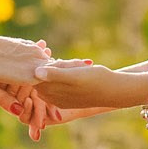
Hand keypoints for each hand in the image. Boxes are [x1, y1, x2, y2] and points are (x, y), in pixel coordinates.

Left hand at [31, 57, 147, 110]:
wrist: (114, 90)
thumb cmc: (95, 80)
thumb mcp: (75, 75)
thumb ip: (55, 74)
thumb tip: (36, 72)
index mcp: (51, 92)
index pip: (33, 76)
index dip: (37, 62)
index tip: (44, 50)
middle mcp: (52, 97)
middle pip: (40, 77)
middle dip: (45, 64)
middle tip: (54, 52)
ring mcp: (60, 97)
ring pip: (50, 78)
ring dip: (55, 66)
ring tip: (68, 60)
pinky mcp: (68, 96)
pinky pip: (59, 81)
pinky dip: (62, 70)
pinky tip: (72, 64)